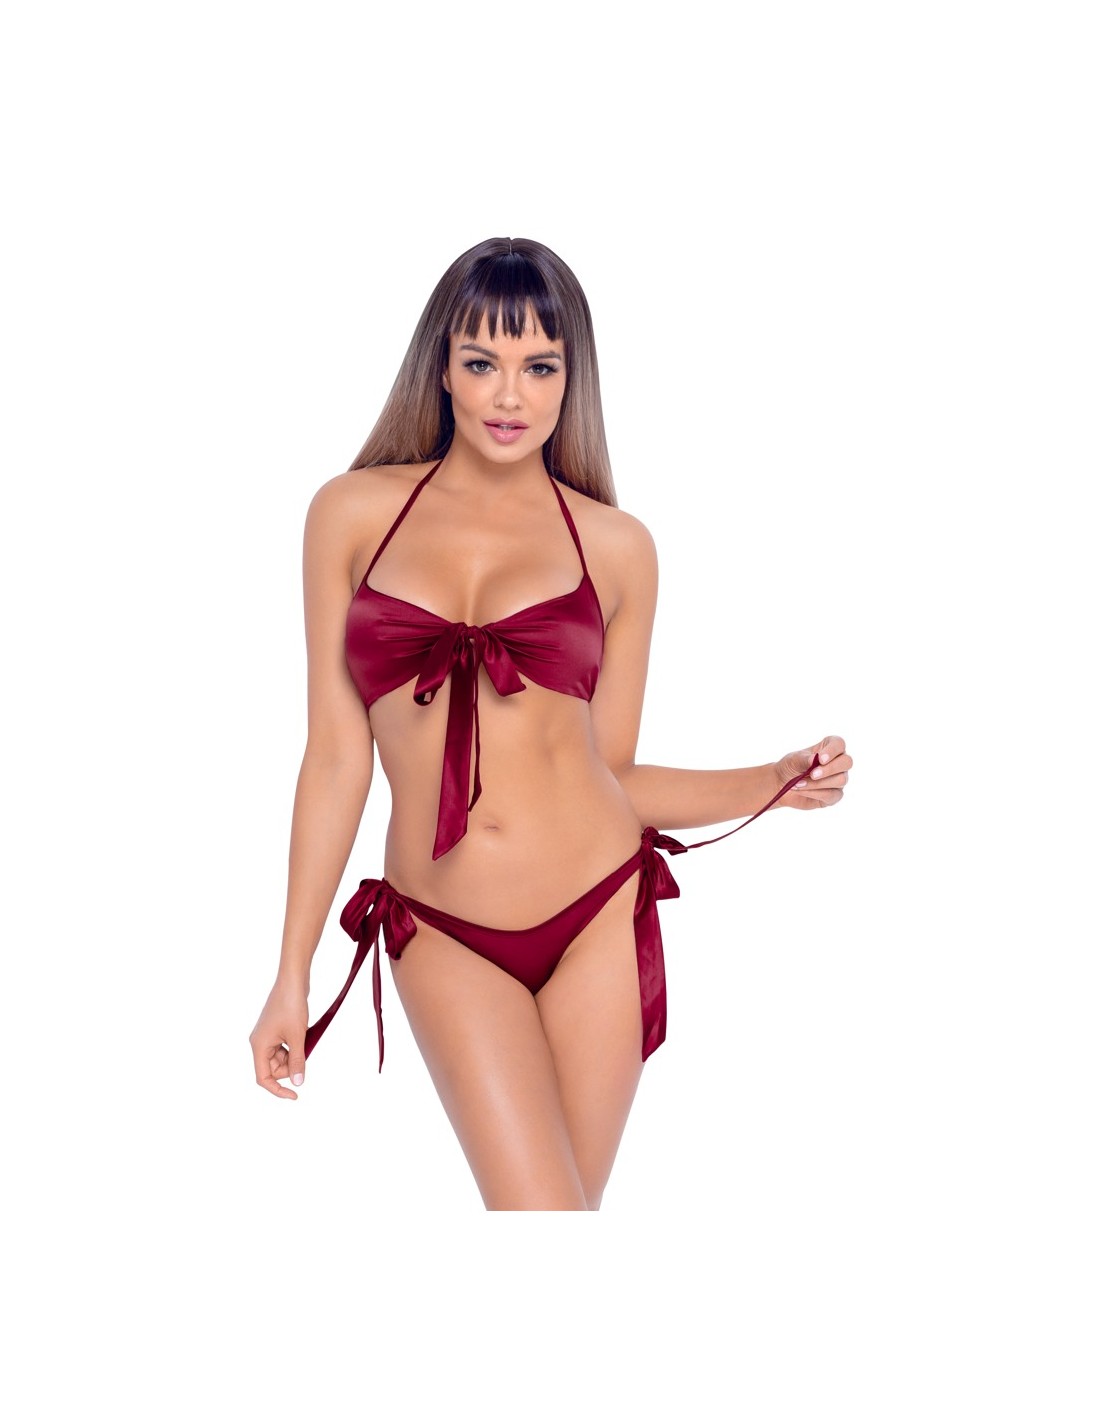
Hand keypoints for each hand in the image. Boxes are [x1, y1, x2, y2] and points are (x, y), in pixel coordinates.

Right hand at [249, 980, 308, 1099]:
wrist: (293, 980)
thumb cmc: (291, 1005)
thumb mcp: (297, 1036)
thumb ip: (298, 1061)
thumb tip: (299, 1082)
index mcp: (259, 1045)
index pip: (263, 1078)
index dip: (278, 1089)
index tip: (295, 1094)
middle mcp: (259, 1042)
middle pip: (274, 1069)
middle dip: (290, 1067)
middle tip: (305, 1054)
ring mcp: (267, 1036)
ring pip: (281, 1059)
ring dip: (294, 1057)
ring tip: (304, 1041)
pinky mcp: (276, 1030)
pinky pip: (284, 1048)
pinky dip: (294, 1047)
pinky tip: (303, 1037)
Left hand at [774, 734, 850, 809]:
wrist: (782, 785)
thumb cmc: (790, 767)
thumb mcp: (793, 760)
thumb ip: (804, 759)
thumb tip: (814, 760)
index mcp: (829, 748)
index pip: (839, 744)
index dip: (832, 751)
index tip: (820, 759)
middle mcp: (838, 762)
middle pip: (847, 762)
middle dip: (830, 769)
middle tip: (812, 774)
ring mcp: (838, 779)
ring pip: (841, 780)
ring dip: (818, 783)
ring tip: (798, 783)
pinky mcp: (835, 795)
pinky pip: (832, 795)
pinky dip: (815, 793)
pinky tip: (801, 790)